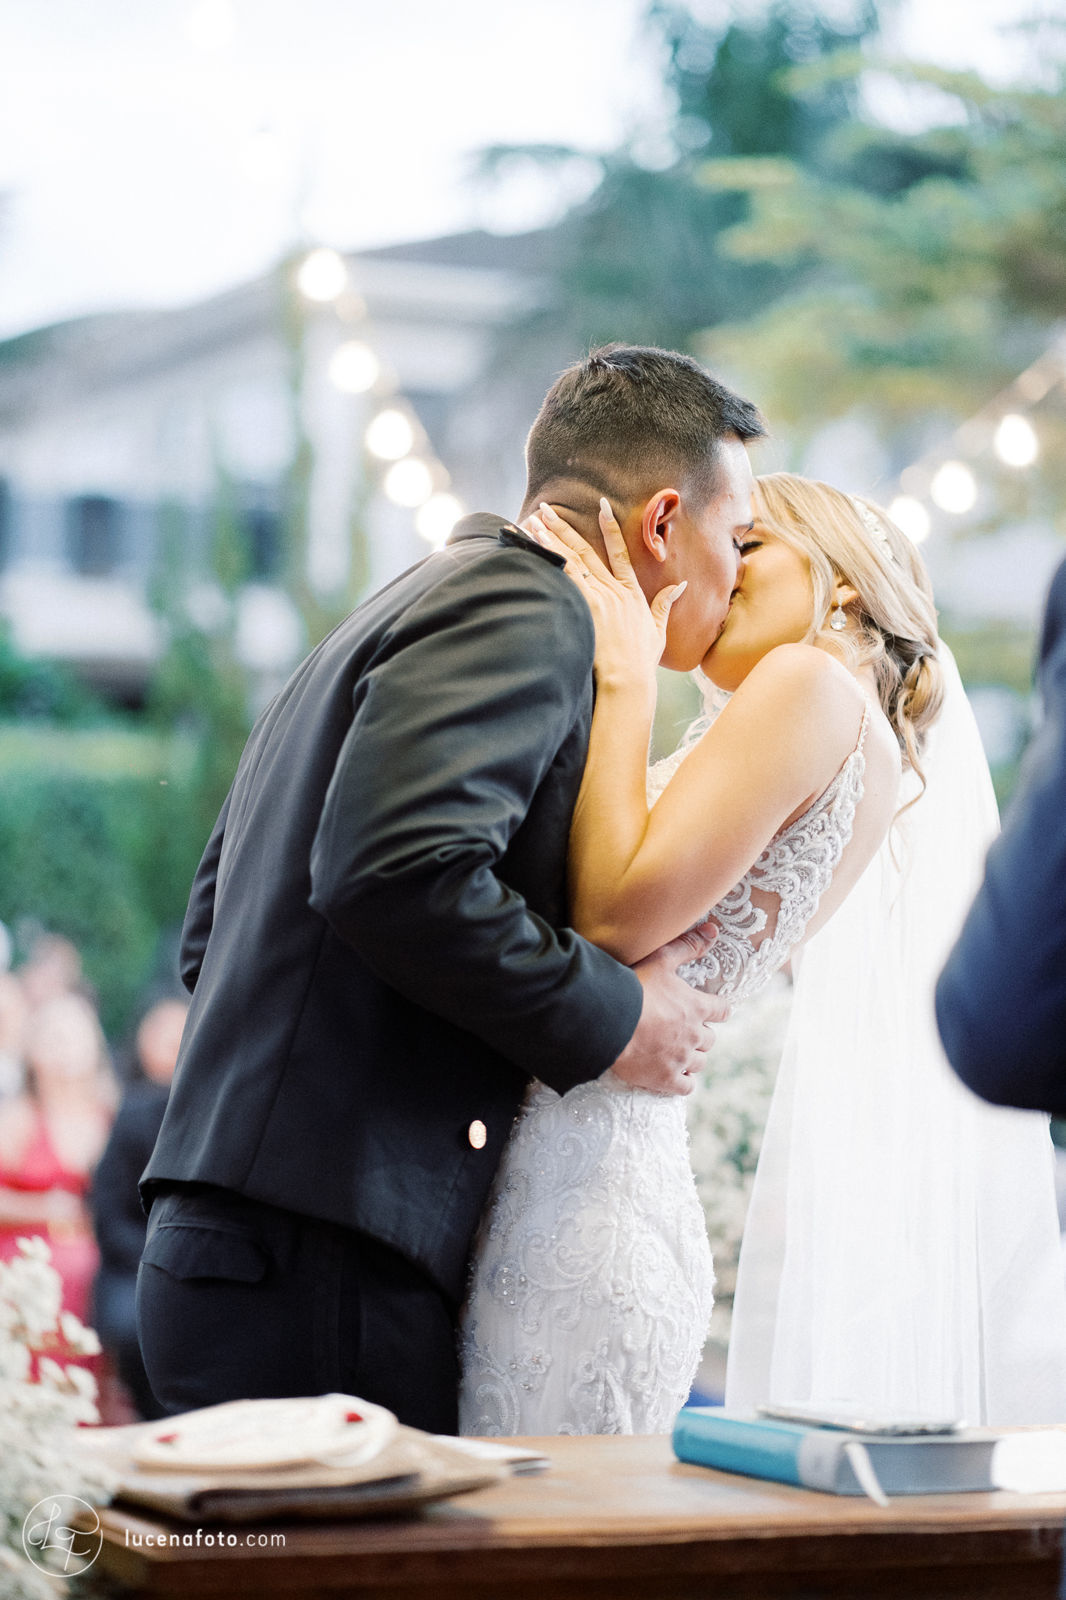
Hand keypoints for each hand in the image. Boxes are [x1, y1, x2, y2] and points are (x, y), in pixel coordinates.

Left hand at [524, 500, 686, 693]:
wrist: (628, 677)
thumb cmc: (641, 659)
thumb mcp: (658, 629)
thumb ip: (665, 604)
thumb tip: (680, 585)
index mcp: (631, 592)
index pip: (619, 551)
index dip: (609, 527)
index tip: (600, 506)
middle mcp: (613, 590)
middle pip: (585, 550)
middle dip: (563, 527)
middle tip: (546, 509)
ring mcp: (597, 598)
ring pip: (570, 561)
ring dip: (550, 540)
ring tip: (532, 522)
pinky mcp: (585, 608)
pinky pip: (564, 579)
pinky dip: (550, 561)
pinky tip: (535, 549)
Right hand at [607, 922, 729, 1096]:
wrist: (607, 1021)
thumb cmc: (633, 988)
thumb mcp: (661, 960)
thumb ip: (687, 947)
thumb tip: (713, 931)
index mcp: (697, 1008)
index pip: (722, 1010)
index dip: (718, 1010)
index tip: (712, 1010)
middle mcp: (694, 1035)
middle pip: (710, 1040)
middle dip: (700, 1035)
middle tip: (683, 1030)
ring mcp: (681, 1059)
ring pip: (699, 1063)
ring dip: (692, 1058)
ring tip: (677, 1052)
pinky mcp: (665, 1079)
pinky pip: (686, 1087)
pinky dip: (682, 1082)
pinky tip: (672, 1074)